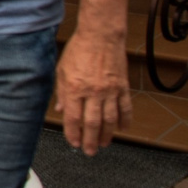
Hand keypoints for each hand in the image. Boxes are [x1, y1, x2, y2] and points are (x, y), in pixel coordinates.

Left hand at [52, 31, 130, 155]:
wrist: (101, 35)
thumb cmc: (79, 50)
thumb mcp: (61, 70)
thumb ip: (62, 92)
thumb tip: (61, 110)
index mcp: (74, 88)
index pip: (73, 118)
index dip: (73, 134)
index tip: (73, 143)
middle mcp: (93, 92)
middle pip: (92, 123)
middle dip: (90, 140)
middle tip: (90, 151)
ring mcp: (110, 90)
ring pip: (110, 119)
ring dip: (107, 135)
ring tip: (104, 144)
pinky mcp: (122, 86)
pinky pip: (125, 108)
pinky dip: (125, 120)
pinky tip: (123, 129)